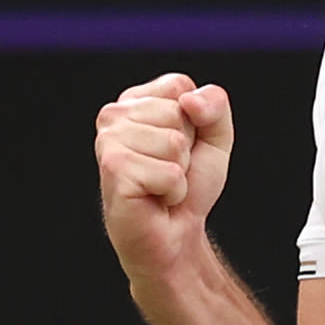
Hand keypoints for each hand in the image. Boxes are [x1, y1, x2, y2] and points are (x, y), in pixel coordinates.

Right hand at [95, 72, 233, 289]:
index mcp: (134, 101)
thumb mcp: (214, 138)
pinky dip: (173, 191)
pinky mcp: (114, 170)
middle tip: (168, 171)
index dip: (195, 122)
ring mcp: (109, 142)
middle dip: (186, 149)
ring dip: (178, 173)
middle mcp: (114, 116)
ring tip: (160, 186)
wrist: (175, 238)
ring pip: (174, 142)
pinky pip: (169, 172)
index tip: (179, 149)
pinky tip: (155, 199)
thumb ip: (215, 105)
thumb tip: (189, 102)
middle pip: (178, 112)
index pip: (180, 86)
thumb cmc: (188, 189)